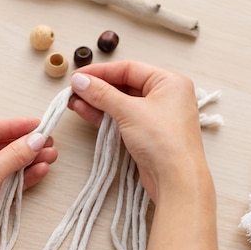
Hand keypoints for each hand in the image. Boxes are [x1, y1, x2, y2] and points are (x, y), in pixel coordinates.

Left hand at [0, 118, 56, 249]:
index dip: (13, 125)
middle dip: (23, 145)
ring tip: (51, 156)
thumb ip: (14, 154)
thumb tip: (36, 139)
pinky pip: (4, 184)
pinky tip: (40, 171)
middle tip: (48, 142)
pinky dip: (22, 178)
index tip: (37, 125)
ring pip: (3, 167)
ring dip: (26, 161)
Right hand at [68, 61, 206, 201]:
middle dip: (97, 88)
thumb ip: (102, 93)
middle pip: (124, 85)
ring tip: (74, 102)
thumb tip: (81, 81)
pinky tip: (85, 111)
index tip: (79, 76)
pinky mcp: (146, 135)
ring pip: (120, 103)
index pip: (129, 69)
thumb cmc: (165, 142)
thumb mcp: (129, 111)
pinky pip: (121, 119)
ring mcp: (155, 117)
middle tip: (74, 90)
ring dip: (96, 102)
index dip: (101, 71)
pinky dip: (104, 116)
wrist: (176, 180)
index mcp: (169, 82)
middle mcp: (165, 97)